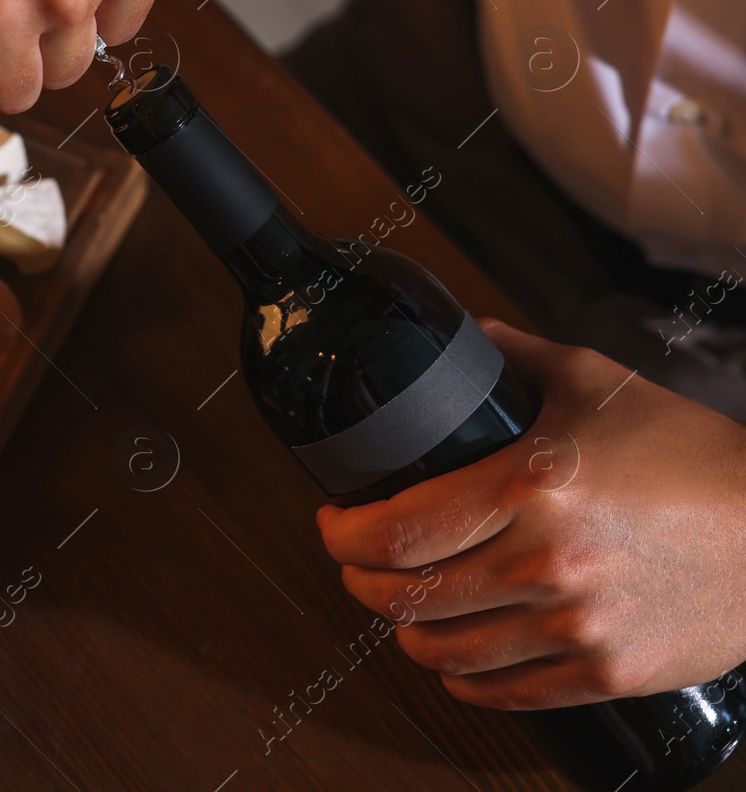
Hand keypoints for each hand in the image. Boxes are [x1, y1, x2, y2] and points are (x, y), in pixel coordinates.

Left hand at [316, 319, 745, 708]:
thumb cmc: (694, 457)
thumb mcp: (599, 384)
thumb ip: (517, 357)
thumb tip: (466, 336)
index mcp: (530, 486)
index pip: (398, 528)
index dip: (344, 534)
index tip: (335, 522)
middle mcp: (544, 561)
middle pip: (405, 594)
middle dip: (360, 580)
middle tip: (357, 563)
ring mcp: (576, 624)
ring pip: (442, 650)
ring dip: (404, 631)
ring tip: (402, 606)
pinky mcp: (607, 671)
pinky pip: (503, 692)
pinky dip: (461, 679)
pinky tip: (452, 656)